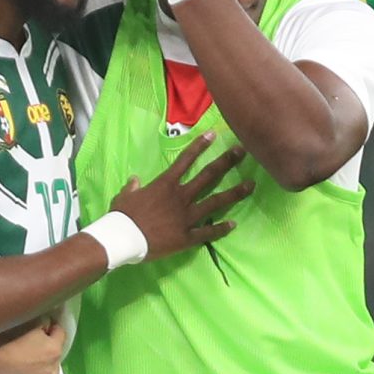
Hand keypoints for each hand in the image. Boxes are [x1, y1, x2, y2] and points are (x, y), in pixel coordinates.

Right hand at [0, 317, 66, 373]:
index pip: (60, 332)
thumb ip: (43, 321)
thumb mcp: (27, 321)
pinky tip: (16, 364)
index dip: (50, 326)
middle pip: (53, 352)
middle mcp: (50, 371)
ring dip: (37, 360)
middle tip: (29, 339)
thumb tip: (47, 323)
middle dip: (45, 345)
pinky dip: (27, 371)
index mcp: (54, 351)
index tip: (41, 324)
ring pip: (42, 367)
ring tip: (21, 353)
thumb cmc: (3, 339)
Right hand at [111, 134, 249, 257]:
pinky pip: (207, 232)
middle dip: (226, 162)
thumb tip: (134, 180)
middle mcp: (181, 197)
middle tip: (243, 152)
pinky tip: (233, 225)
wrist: (123, 239)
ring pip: (216, 202)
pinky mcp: (187, 236)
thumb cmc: (122, 216)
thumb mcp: (123, 197)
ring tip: (251, 185)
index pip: (186, 160)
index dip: (200, 146)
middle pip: (208, 176)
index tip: (213, 134)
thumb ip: (132, 187)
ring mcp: (187, 217)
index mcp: (166, 184)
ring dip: (235, 193)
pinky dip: (220, 229)